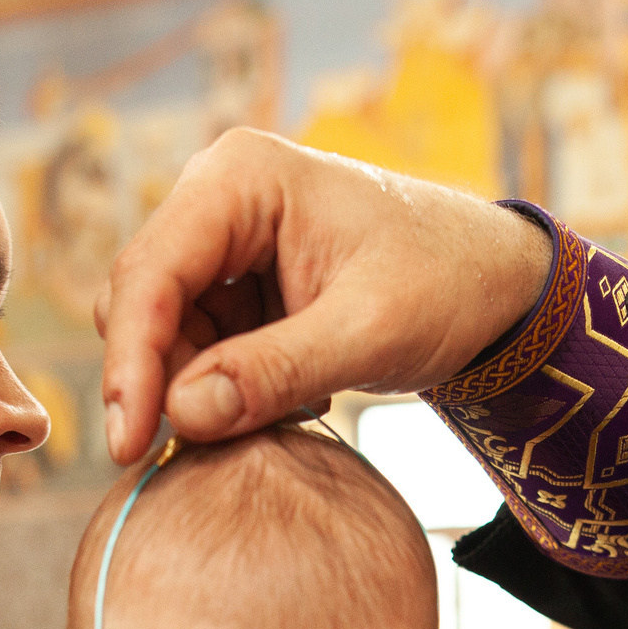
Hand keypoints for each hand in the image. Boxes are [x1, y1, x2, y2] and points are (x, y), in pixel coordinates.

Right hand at [95, 129, 553, 462]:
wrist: (498, 282)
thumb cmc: (449, 283)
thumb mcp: (368, 333)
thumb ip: (274, 372)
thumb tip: (181, 416)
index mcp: (241, 177)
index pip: (149, 273)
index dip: (129, 362)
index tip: (130, 441)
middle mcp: (218, 196)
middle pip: (142, 301)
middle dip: (158, 380)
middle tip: (189, 451)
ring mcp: (225, 239)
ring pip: (164, 330)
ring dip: (199, 388)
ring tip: (282, 412)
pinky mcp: (238, 281)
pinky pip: (199, 344)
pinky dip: (226, 386)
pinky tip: (291, 400)